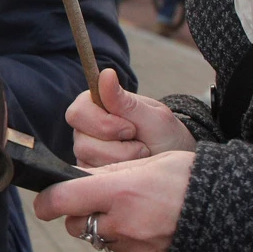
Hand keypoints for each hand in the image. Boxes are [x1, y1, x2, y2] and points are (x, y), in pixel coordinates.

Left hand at [32, 151, 194, 251]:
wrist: (237, 216)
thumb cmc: (196, 180)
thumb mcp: (154, 162)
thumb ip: (114, 172)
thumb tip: (82, 178)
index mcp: (121, 192)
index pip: (61, 200)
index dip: (46, 200)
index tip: (44, 200)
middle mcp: (123, 224)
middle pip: (77, 225)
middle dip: (81, 213)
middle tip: (102, 198)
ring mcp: (136, 248)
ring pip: (102, 239)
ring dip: (108, 227)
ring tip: (138, 210)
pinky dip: (131, 240)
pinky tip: (153, 226)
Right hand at [69, 68, 196, 166]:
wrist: (174, 162)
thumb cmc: (165, 135)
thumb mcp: (153, 118)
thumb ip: (126, 101)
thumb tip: (106, 73)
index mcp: (96, 106)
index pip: (78, 112)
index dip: (102, 124)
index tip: (131, 129)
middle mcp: (86, 129)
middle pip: (81, 142)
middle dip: (116, 148)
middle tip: (141, 145)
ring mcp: (87, 152)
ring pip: (89, 161)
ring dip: (122, 161)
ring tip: (140, 155)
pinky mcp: (91, 173)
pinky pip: (94, 177)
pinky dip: (118, 174)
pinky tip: (131, 168)